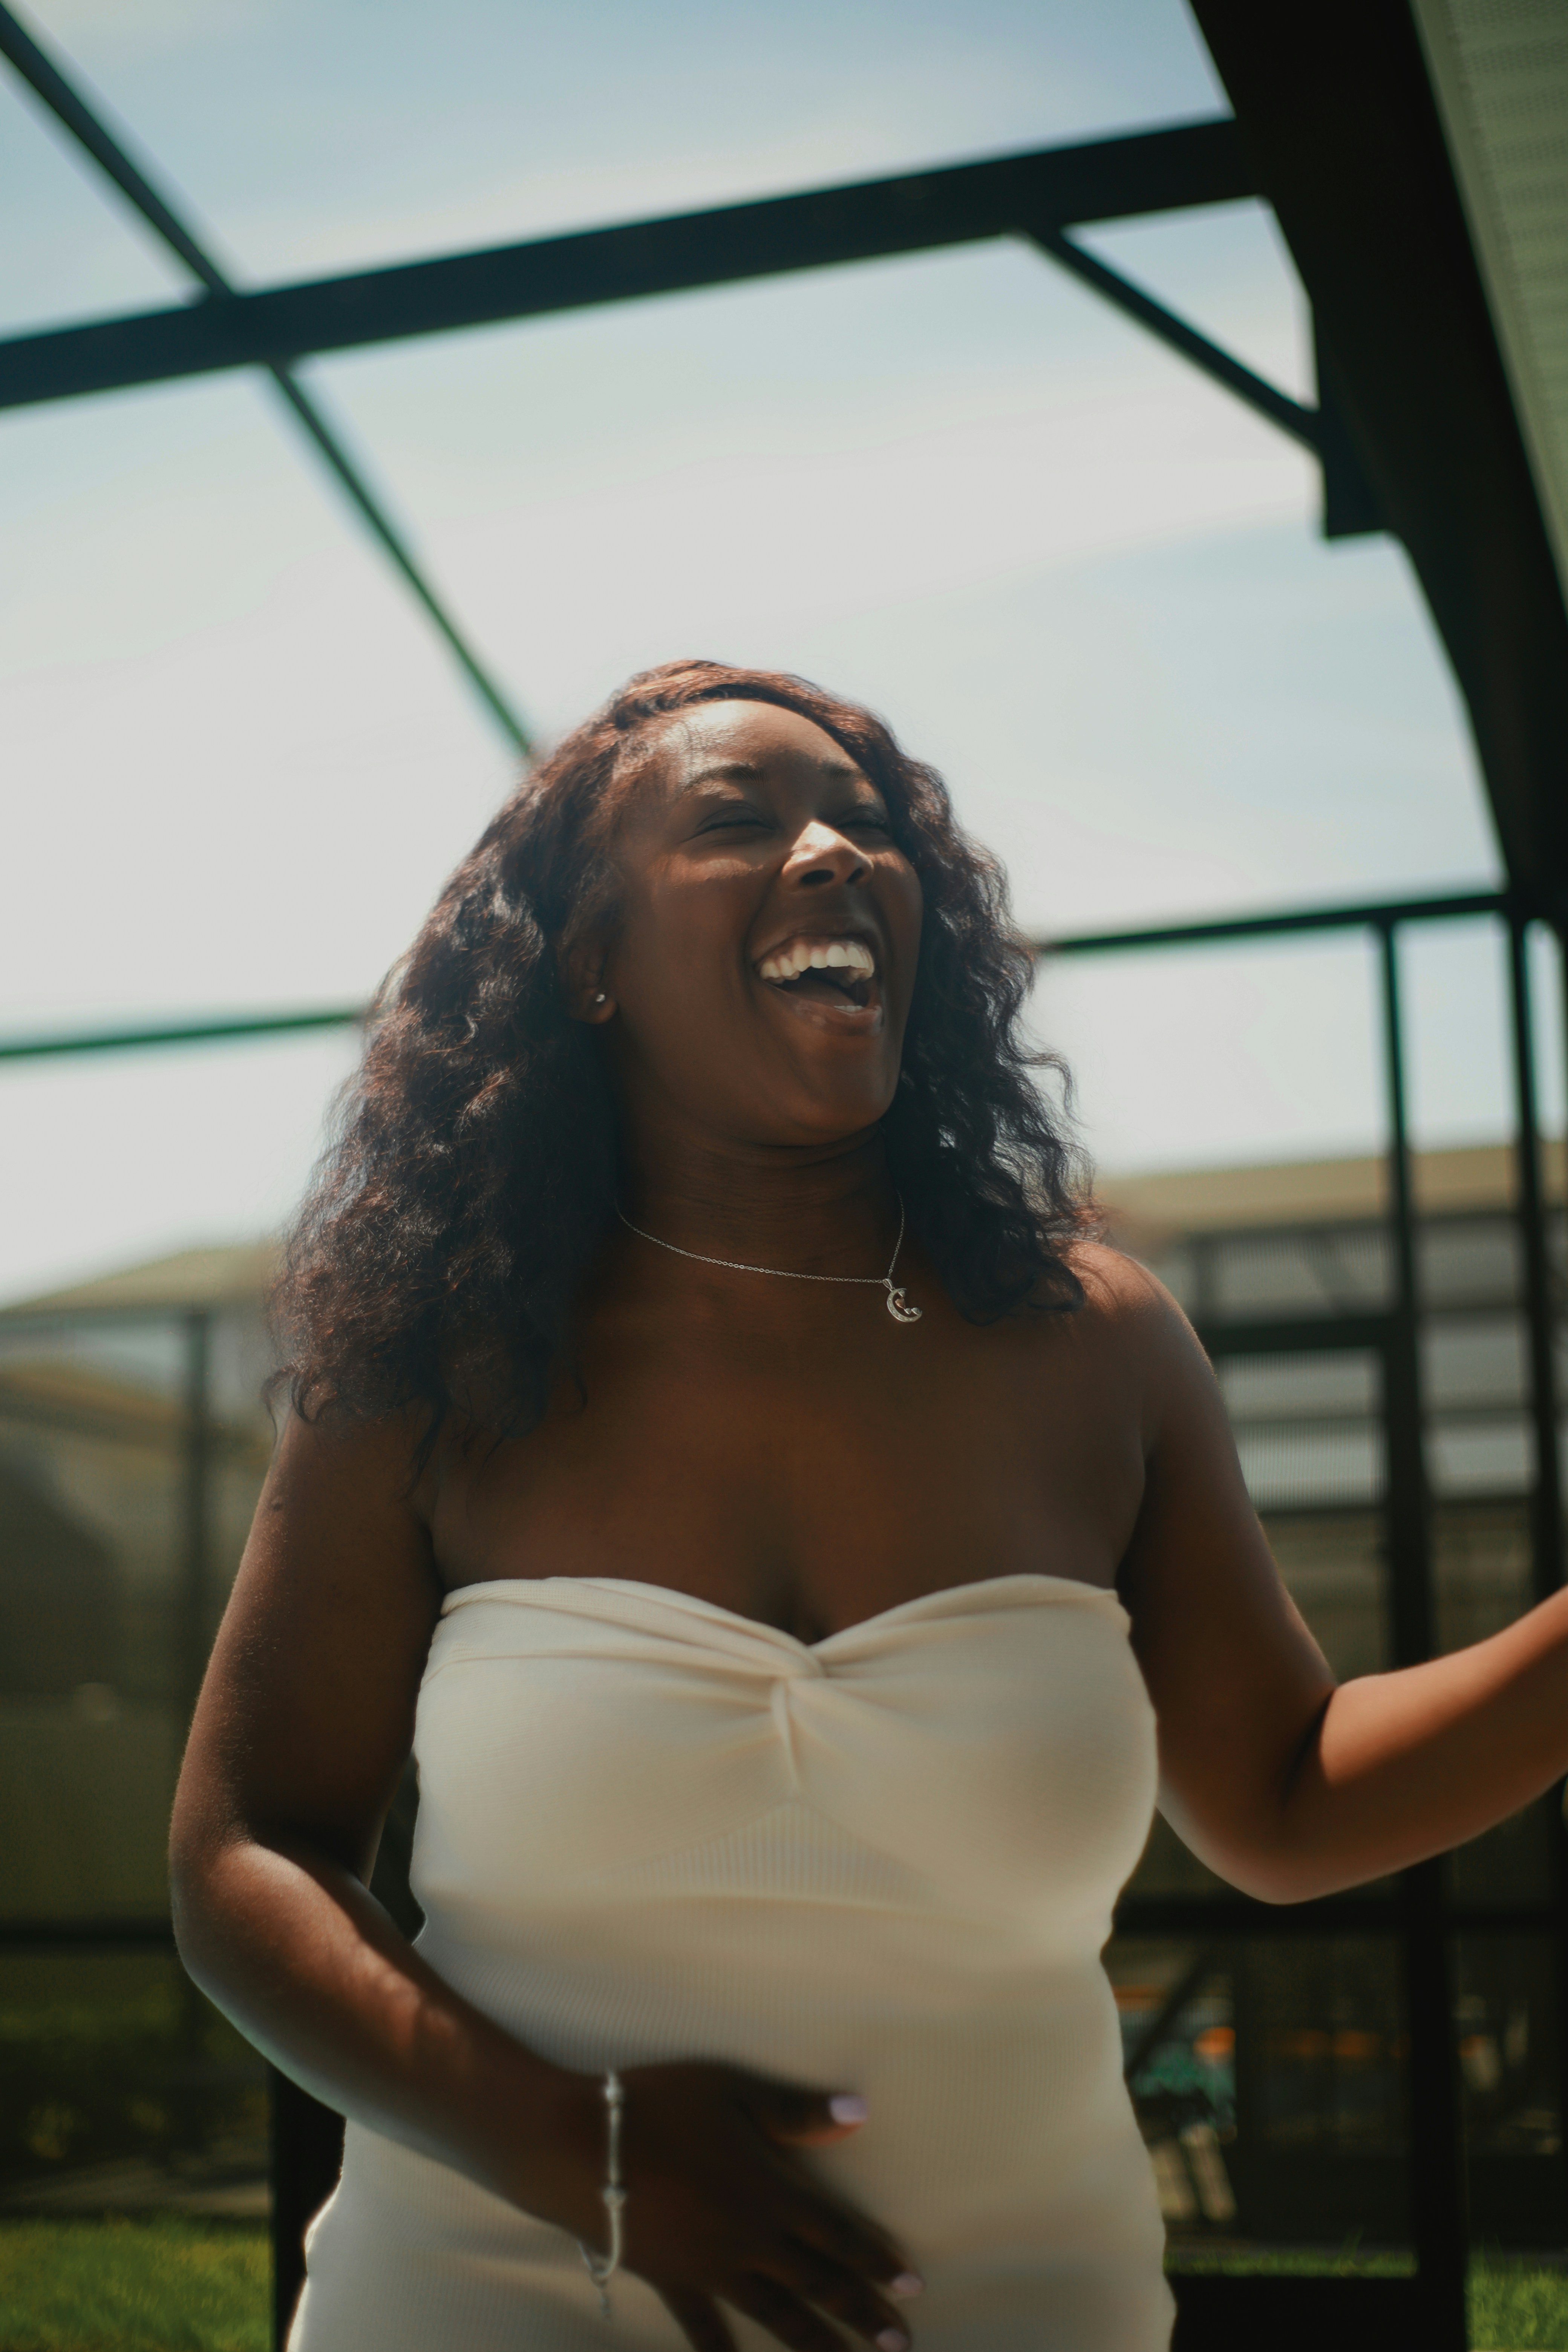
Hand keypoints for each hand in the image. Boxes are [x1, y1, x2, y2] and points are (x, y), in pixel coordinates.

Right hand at [558, 2060, 922, 2351]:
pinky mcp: (674, 2284)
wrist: (580, 2147)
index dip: (876, 2260)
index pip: (837, 2234)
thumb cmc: (659, 2105)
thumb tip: (859, 2115)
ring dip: (817, 2344)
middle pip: (818, 2284)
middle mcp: (750, 2240)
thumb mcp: (732, 2090)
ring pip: (777, 2316)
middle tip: (901, 2345)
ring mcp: (712, 2270)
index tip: (912, 2287)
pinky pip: (705, 2332)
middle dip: (862, 2314)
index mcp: (770, 2192)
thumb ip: (795, 2110)